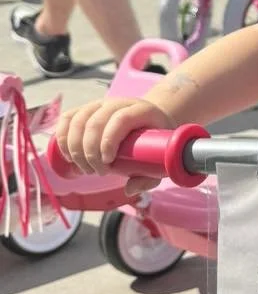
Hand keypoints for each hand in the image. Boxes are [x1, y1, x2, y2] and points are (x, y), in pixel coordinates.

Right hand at [55, 98, 173, 196]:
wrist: (151, 120)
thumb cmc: (155, 143)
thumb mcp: (160, 159)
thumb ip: (149, 178)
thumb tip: (129, 190)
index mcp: (142, 111)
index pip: (120, 120)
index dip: (109, 141)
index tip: (108, 162)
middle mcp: (119, 103)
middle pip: (95, 122)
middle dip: (90, 152)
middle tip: (96, 172)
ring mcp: (100, 104)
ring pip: (77, 121)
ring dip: (75, 149)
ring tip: (84, 169)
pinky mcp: (86, 109)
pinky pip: (67, 119)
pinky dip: (62, 138)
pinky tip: (69, 157)